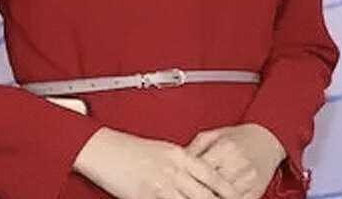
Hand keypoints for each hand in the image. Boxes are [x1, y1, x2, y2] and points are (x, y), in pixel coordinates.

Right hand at [74, 127, 242, 198]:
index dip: (228, 190)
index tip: (239, 197)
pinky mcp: (146, 196)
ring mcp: (161, 184)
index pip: (212, 176)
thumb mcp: (162, 150)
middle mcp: (174, 170)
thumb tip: (196, 174)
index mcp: (179, 155)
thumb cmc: (128, 149)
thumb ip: (181, 162)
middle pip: (205, 194)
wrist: (102, 149)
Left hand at [183, 124, 285, 198]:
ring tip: (192, 197)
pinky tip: (214, 197)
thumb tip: (176, 163)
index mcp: (226, 148)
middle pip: (210, 188)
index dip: (185, 180)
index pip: (200, 170)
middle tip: (181, 194)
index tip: (174, 184)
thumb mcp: (214, 135)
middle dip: (194, 193)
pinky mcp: (256, 192)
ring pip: (222, 198)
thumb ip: (194, 147)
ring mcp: (249, 180)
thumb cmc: (236, 137)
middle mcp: (238, 164)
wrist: (267, 140)